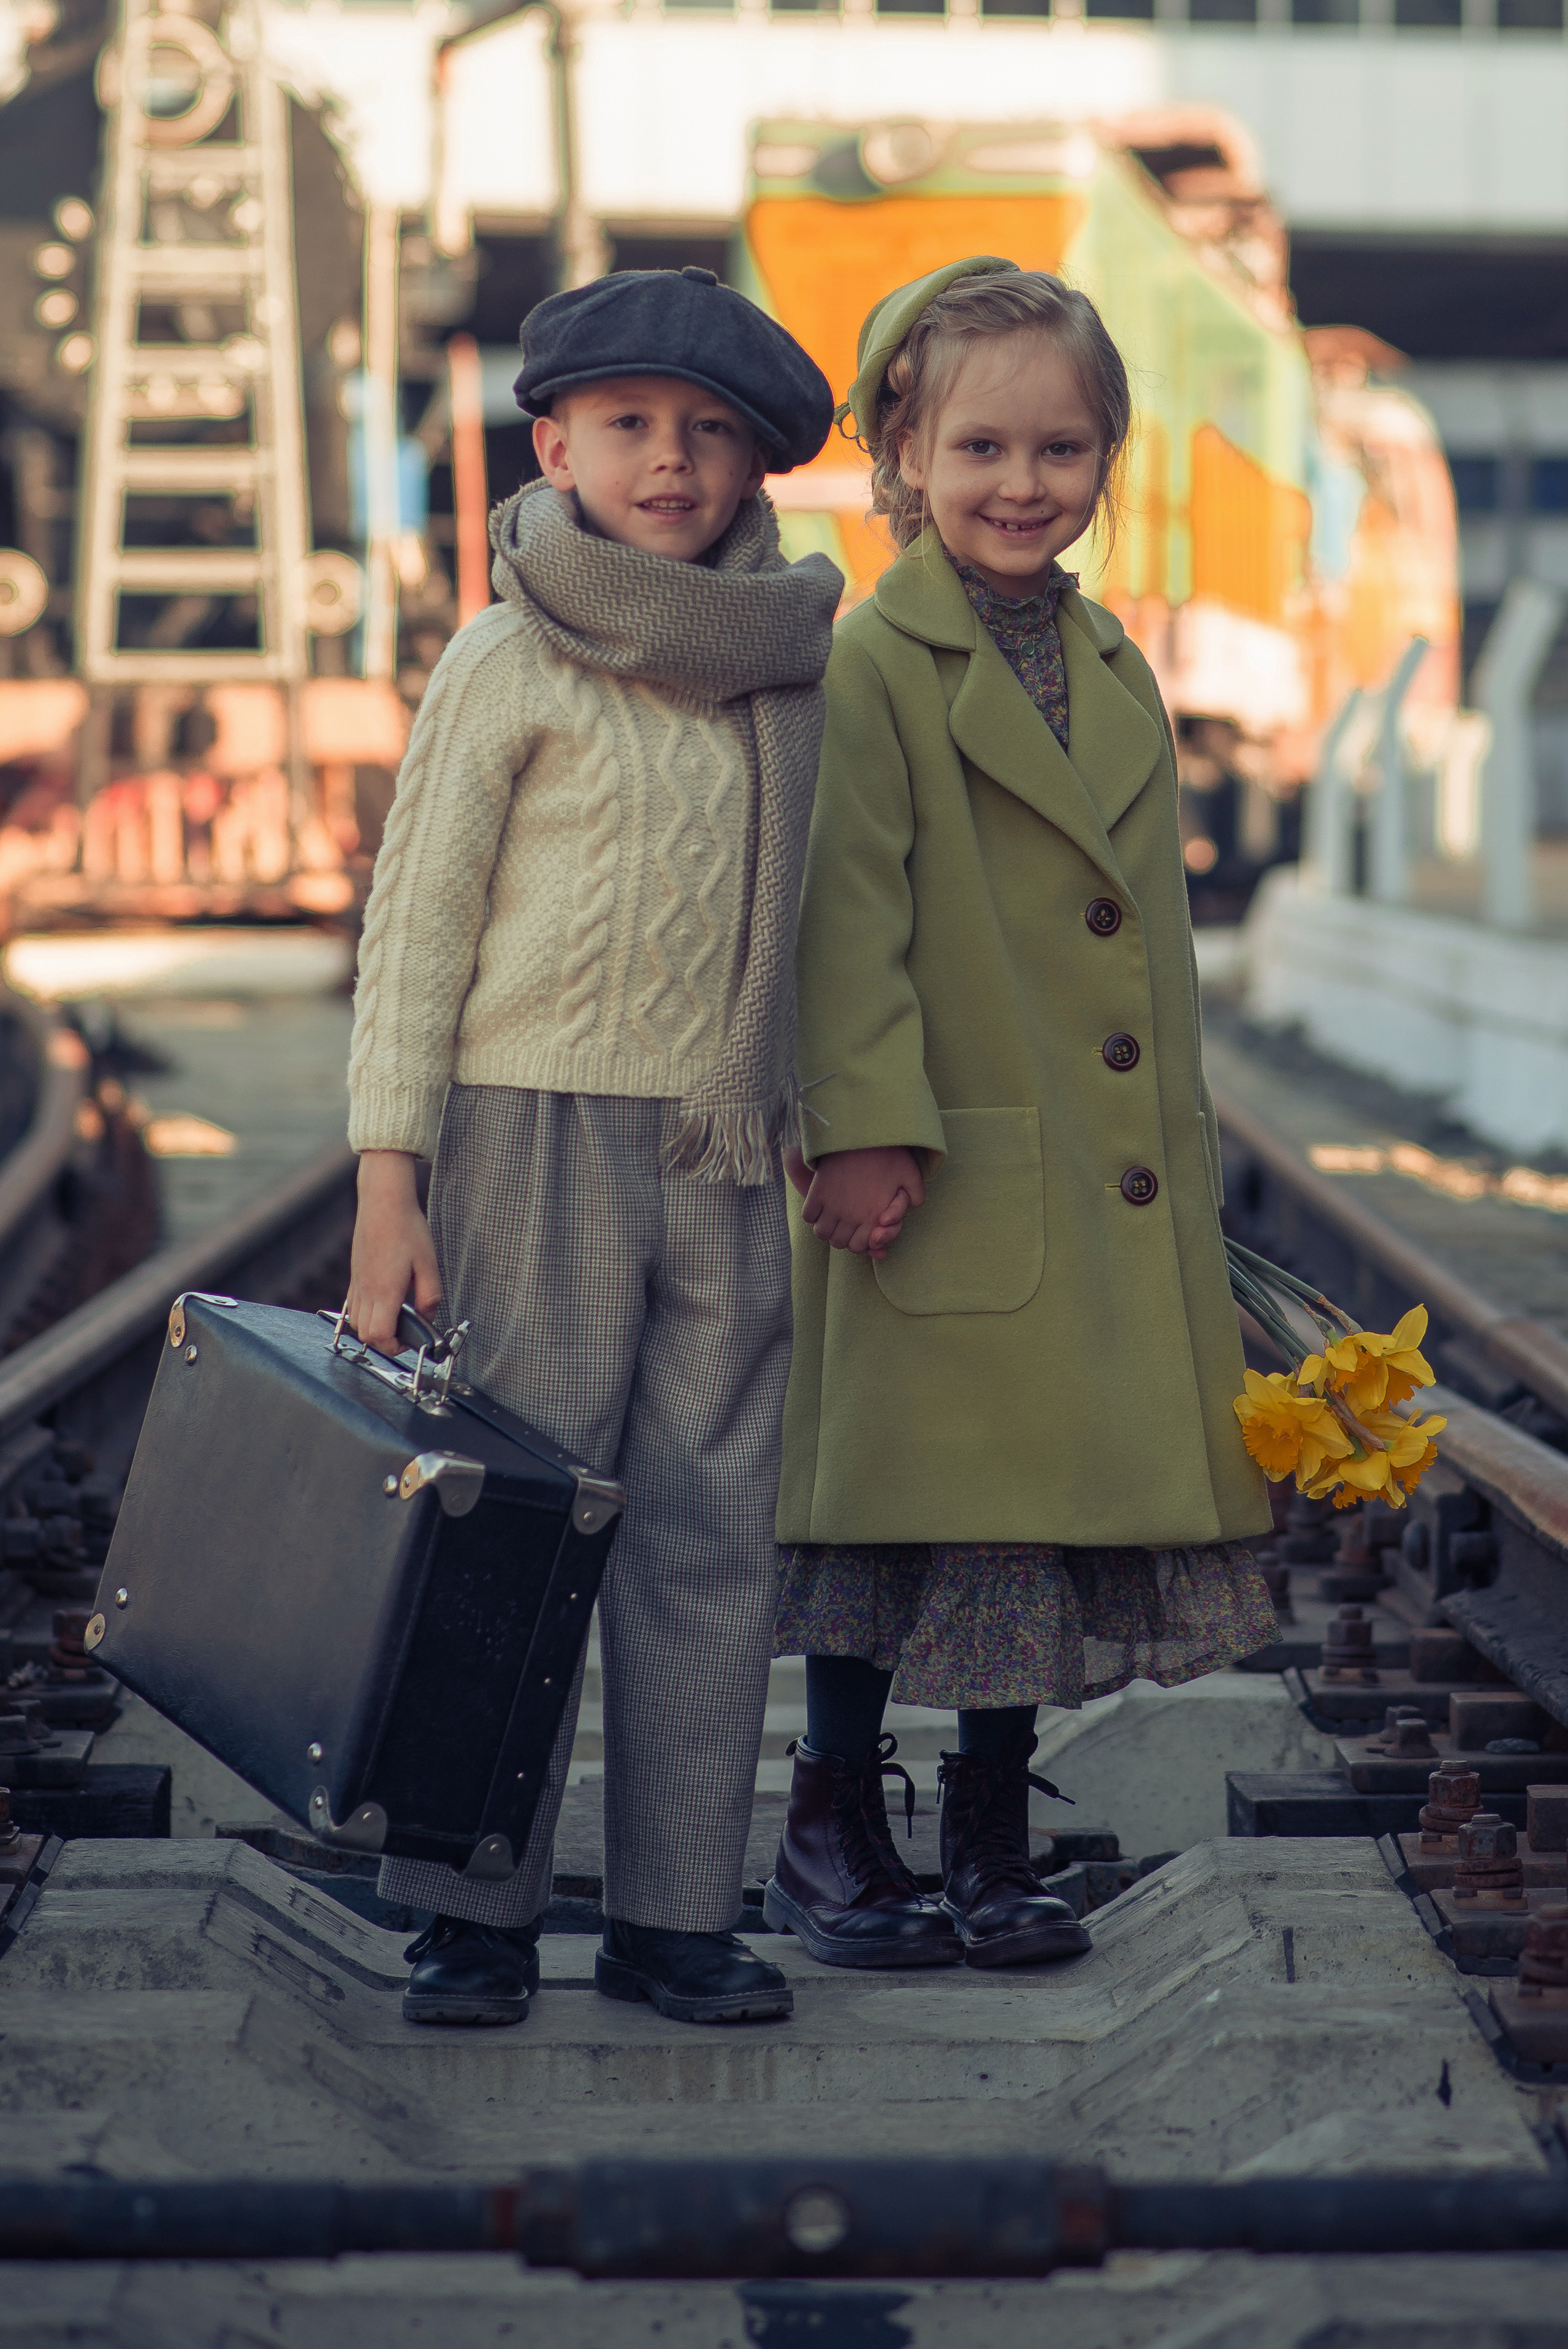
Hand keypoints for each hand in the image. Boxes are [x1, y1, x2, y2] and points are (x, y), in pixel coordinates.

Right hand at [346, 1150, 441, 1355]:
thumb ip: (430, 1296)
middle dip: (384, 1342)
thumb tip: (427, 1318)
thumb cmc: (407, 1229)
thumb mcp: (429, 1264)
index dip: (394, 1347)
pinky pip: (354, 1305)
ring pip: (356, 1321)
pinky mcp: (354, 1274)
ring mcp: (357, 1283)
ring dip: (374, 1328)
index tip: (409, 1342)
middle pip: (365, 1334)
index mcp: (385, 1291)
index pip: (379, 1335)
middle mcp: (366, 1291)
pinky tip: (384, 1302)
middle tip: (404, 1333)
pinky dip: (366, 1313)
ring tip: (395, 1318)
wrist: (383, 1202)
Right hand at [800, 1146, 925, 1259]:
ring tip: (830, 1219)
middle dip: (841, 1238)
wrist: (863, 1134)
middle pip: (837, 1242)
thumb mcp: (910, 1174)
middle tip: (843, 1227)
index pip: (857, 1246)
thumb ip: (916, 1195)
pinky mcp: (818, 1192)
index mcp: (873, 1216)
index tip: (856, 1233)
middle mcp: (851, 1216)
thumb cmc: (888, 1153)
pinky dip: (812, 1215)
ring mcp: (833, 1205)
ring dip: (826, 1229)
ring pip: (821, 1233)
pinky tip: (819, 1207)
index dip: (857, 1244)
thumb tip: (913, 1208)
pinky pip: (808, 1216)